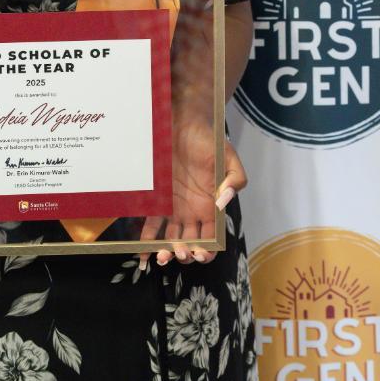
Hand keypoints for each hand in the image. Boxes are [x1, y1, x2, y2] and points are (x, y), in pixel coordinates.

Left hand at [139, 115, 246, 269]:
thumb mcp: (229, 157)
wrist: (185, 122)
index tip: (200, 253)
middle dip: (185, 254)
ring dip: (167, 252)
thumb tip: (223, 202)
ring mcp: (175, 207)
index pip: (213, 238)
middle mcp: (194, 211)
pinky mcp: (158, 199)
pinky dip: (148, 239)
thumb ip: (235, 180)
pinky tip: (144, 252)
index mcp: (212, 206)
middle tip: (179, 253)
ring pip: (171, 239)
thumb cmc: (209, 140)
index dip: (208, 251)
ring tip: (161, 257)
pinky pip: (152, 224)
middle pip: (190, 243)